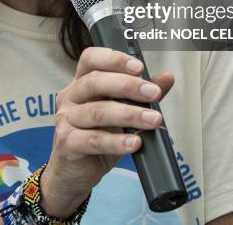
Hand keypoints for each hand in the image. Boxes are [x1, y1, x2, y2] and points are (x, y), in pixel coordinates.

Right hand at [39, 46, 174, 217]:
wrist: (74, 173)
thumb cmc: (97, 135)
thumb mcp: (121, 112)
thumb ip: (141, 94)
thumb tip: (166, 78)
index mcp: (81, 81)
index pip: (91, 59)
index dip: (114, 59)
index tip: (139, 67)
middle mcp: (70, 96)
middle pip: (95, 82)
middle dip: (128, 85)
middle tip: (153, 93)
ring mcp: (66, 120)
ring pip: (98, 112)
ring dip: (129, 114)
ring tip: (153, 120)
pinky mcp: (67, 144)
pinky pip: (93, 140)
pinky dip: (116, 141)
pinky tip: (134, 142)